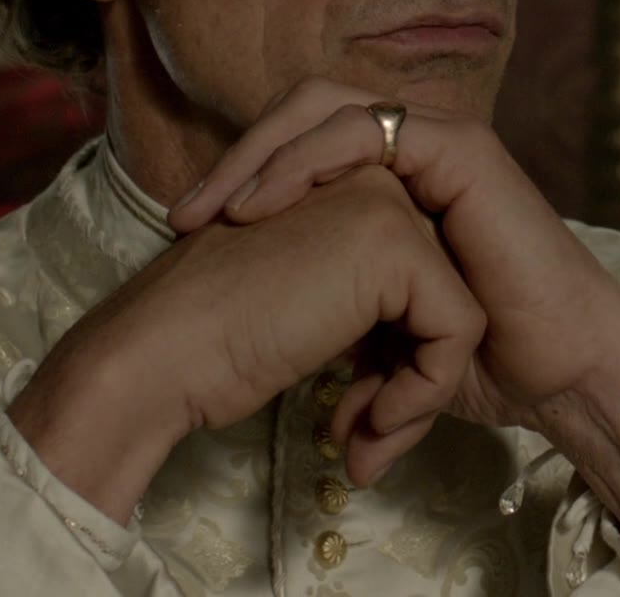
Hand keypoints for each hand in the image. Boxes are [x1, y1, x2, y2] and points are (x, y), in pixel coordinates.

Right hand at [8, 164, 484, 521]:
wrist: (161, 352)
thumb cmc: (213, 341)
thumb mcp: (304, 310)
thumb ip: (357, 310)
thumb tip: (400, 374)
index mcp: (347, 188)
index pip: (416, 282)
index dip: (395, 360)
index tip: (353, 416)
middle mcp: (373, 180)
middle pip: (442, 293)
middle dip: (412, 376)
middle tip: (361, 434)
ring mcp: (386, 205)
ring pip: (458, 312)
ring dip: (420, 391)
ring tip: (363, 438)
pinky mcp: (396, 245)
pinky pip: (456, 329)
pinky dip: (425, 389)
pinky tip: (371, 424)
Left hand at [168, 76, 619, 525]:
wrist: (563, 373)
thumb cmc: (491, 364)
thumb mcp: (388, 348)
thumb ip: (345, 341)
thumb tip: (306, 398)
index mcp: (393, 183)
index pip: (299, 147)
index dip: (239, 178)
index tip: (186, 237)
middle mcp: (414, 151)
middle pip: (300, 114)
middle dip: (236, 158)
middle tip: (184, 219)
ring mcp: (439, 143)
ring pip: (323, 107)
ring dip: (259, 154)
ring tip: (216, 210)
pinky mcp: (460, 149)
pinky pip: (367, 130)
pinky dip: (306, 159)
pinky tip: (265, 204)